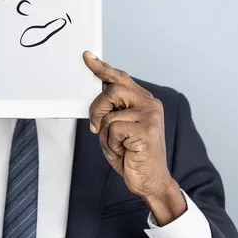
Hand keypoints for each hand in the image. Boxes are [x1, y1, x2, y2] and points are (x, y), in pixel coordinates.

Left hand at [83, 51, 185, 224]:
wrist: (150, 181)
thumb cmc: (132, 154)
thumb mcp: (117, 127)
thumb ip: (111, 108)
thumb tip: (97, 91)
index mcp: (143, 100)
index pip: (120, 78)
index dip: (102, 67)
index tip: (87, 56)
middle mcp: (149, 104)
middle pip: (111, 91)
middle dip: (97, 109)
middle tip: (96, 126)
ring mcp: (150, 116)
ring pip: (109, 114)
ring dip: (105, 134)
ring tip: (118, 144)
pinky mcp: (146, 131)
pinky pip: (113, 130)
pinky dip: (112, 144)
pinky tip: (124, 151)